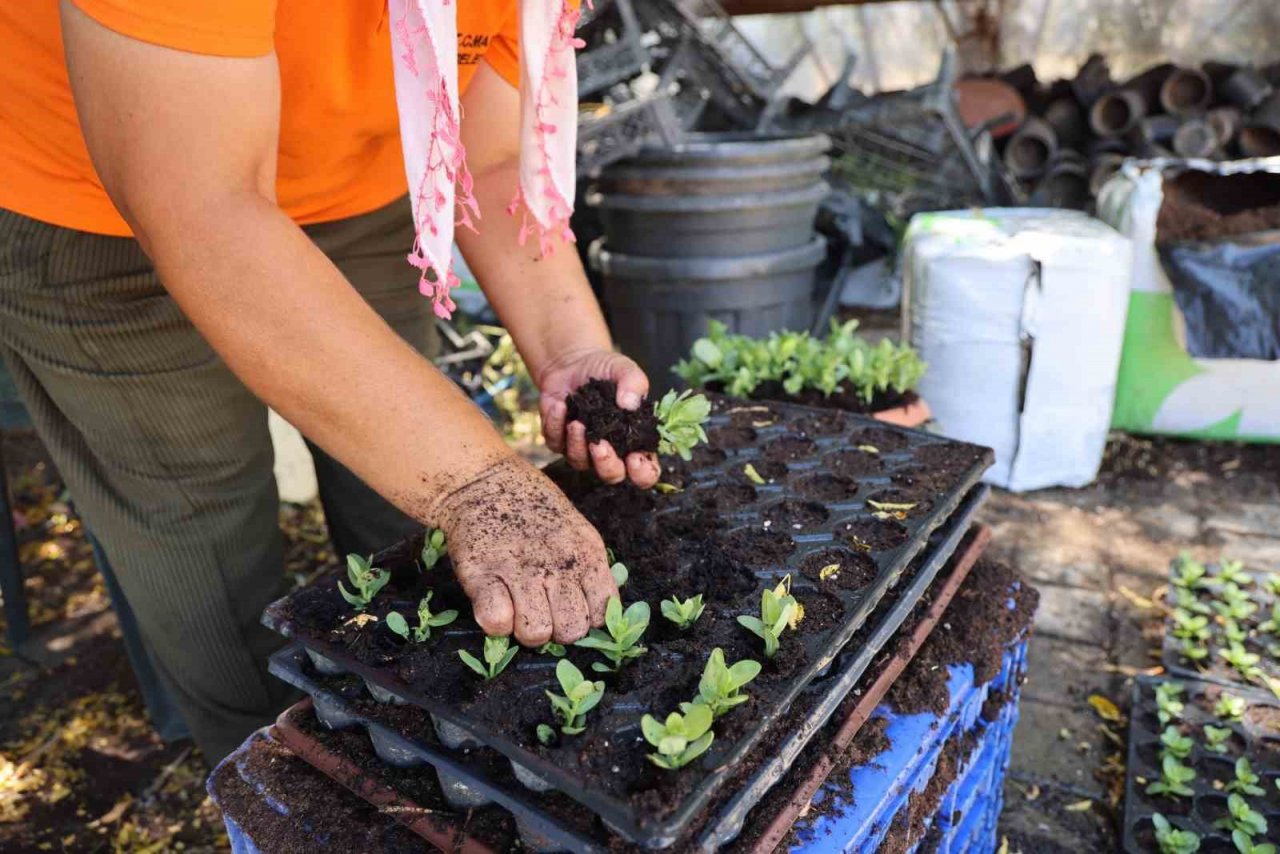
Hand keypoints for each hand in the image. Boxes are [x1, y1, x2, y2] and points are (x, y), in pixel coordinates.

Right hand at [438, 456, 616, 644]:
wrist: (482, 480)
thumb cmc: (531, 508)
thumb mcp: (574, 529)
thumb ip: (587, 568)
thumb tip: (593, 615)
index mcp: (587, 552)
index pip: (602, 613)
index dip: (584, 619)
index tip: (568, 610)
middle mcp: (558, 563)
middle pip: (571, 631)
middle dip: (556, 630)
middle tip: (541, 610)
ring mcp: (520, 569)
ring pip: (536, 633)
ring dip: (525, 629)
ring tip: (518, 608)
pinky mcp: (481, 573)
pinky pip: (497, 622)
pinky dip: (495, 622)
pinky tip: (496, 602)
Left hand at [537, 348, 660, 487]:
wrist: (574, 361)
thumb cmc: (607, 370)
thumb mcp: (625, 370)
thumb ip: (634, 384)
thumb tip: (629, 404)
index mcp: (633, 440)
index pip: (645, 470)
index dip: (643, 473)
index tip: (635, 459)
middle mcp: (610, 450)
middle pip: (611, 475)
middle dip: (606, 465)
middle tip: (600, 446)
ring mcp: (582, 448)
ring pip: (579, 462)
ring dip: (577, 444)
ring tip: (577, 422)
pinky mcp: (558, 439)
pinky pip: (555, 442)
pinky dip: (556, 425)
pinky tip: (560, 405)